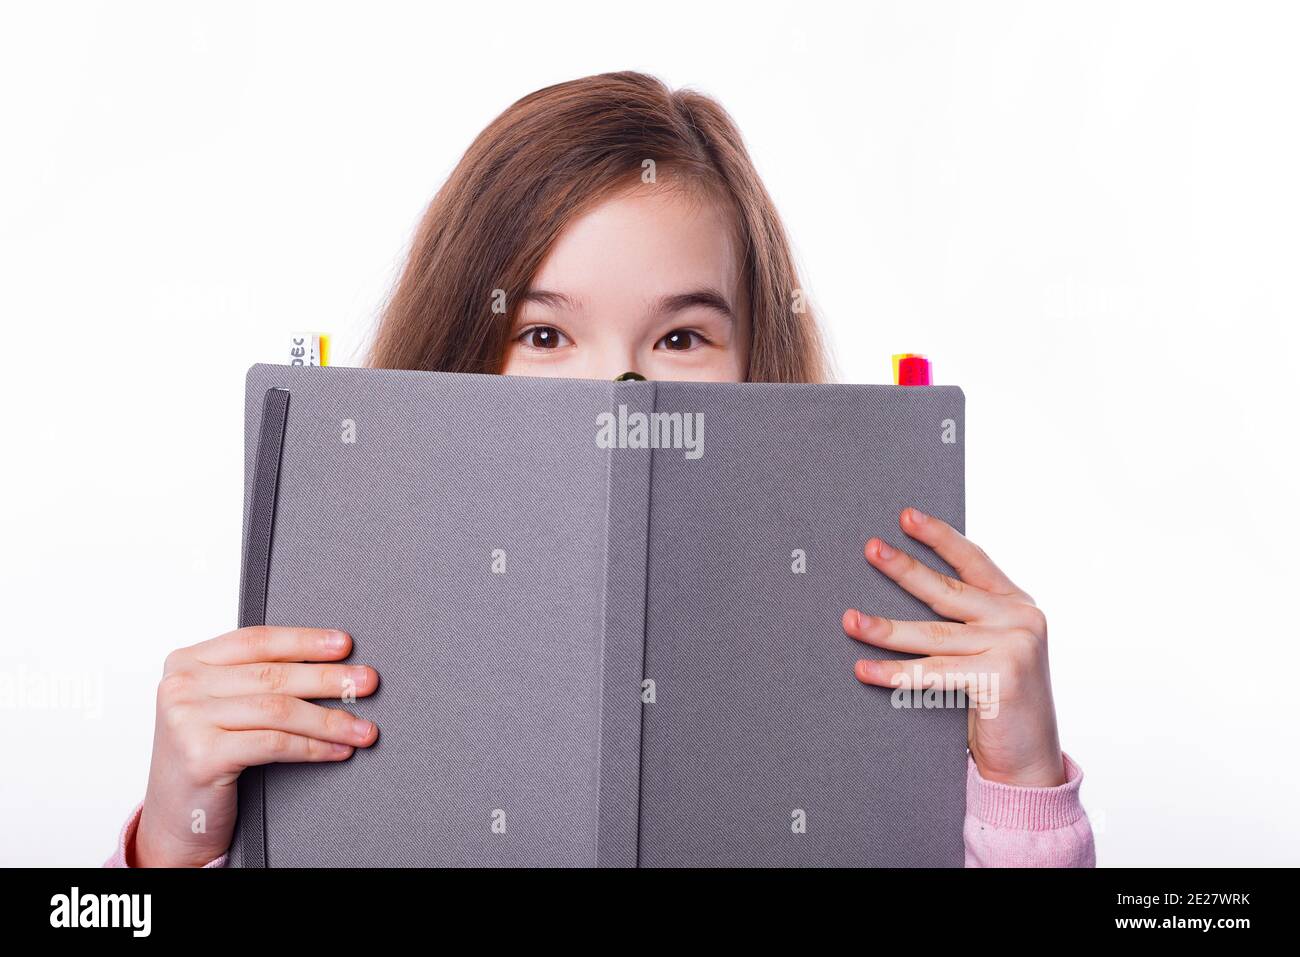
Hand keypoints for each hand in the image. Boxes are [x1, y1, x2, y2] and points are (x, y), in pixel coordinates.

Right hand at [133, 626, 379, 866]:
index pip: (256, 641)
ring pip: (279, 710)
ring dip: (329, 719)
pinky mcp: (201, 755)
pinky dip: (313, 747)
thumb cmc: (205, 757)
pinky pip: (274, 743)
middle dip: (328, 679)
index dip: (305, 641)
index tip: (344, 645)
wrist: (174, 820)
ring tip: (362, 727)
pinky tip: (337, 750)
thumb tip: (329, 664)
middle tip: (366, 682)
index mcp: (186, 662)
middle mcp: (181, 686)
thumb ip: (254, 679)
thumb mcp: (220, 706)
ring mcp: (187, 720)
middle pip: (273, 675)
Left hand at [843, 508, 1064, 787]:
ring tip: (849, 620)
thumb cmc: (998, 704)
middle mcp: (1021, 618)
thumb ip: (968, 620)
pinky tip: (865, 670)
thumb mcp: (990, 650)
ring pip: (933, 634)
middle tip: (869, 549)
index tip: (906, 516)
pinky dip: (896, 673)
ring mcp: (1015, 645)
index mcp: (1017, 605)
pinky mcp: (1003, 676)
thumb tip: (908, 584)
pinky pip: (934, 672)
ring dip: (884, 628)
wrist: (1029, 763)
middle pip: (946, 591)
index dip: (939, 537)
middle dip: (903, 569)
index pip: (974, 561)